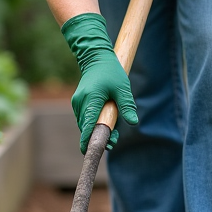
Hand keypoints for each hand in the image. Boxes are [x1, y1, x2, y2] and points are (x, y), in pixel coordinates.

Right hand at [61, 13, 139, 152]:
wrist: (95, 58)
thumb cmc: (111, 72)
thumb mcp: (122, 88)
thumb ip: (126, 106)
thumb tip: (133, 122)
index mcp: (91, 100)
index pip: (87, 125)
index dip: (88, 141)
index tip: (90, 152)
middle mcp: (80, 103)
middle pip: (87, 127)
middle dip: (99, 136)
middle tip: (114, 140)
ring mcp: (77, 103)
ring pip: (85, 123)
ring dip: (96, 129)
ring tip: (113, 129)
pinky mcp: (78, 103)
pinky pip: (85, 118)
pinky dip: (93, 122)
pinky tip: (105, 119)